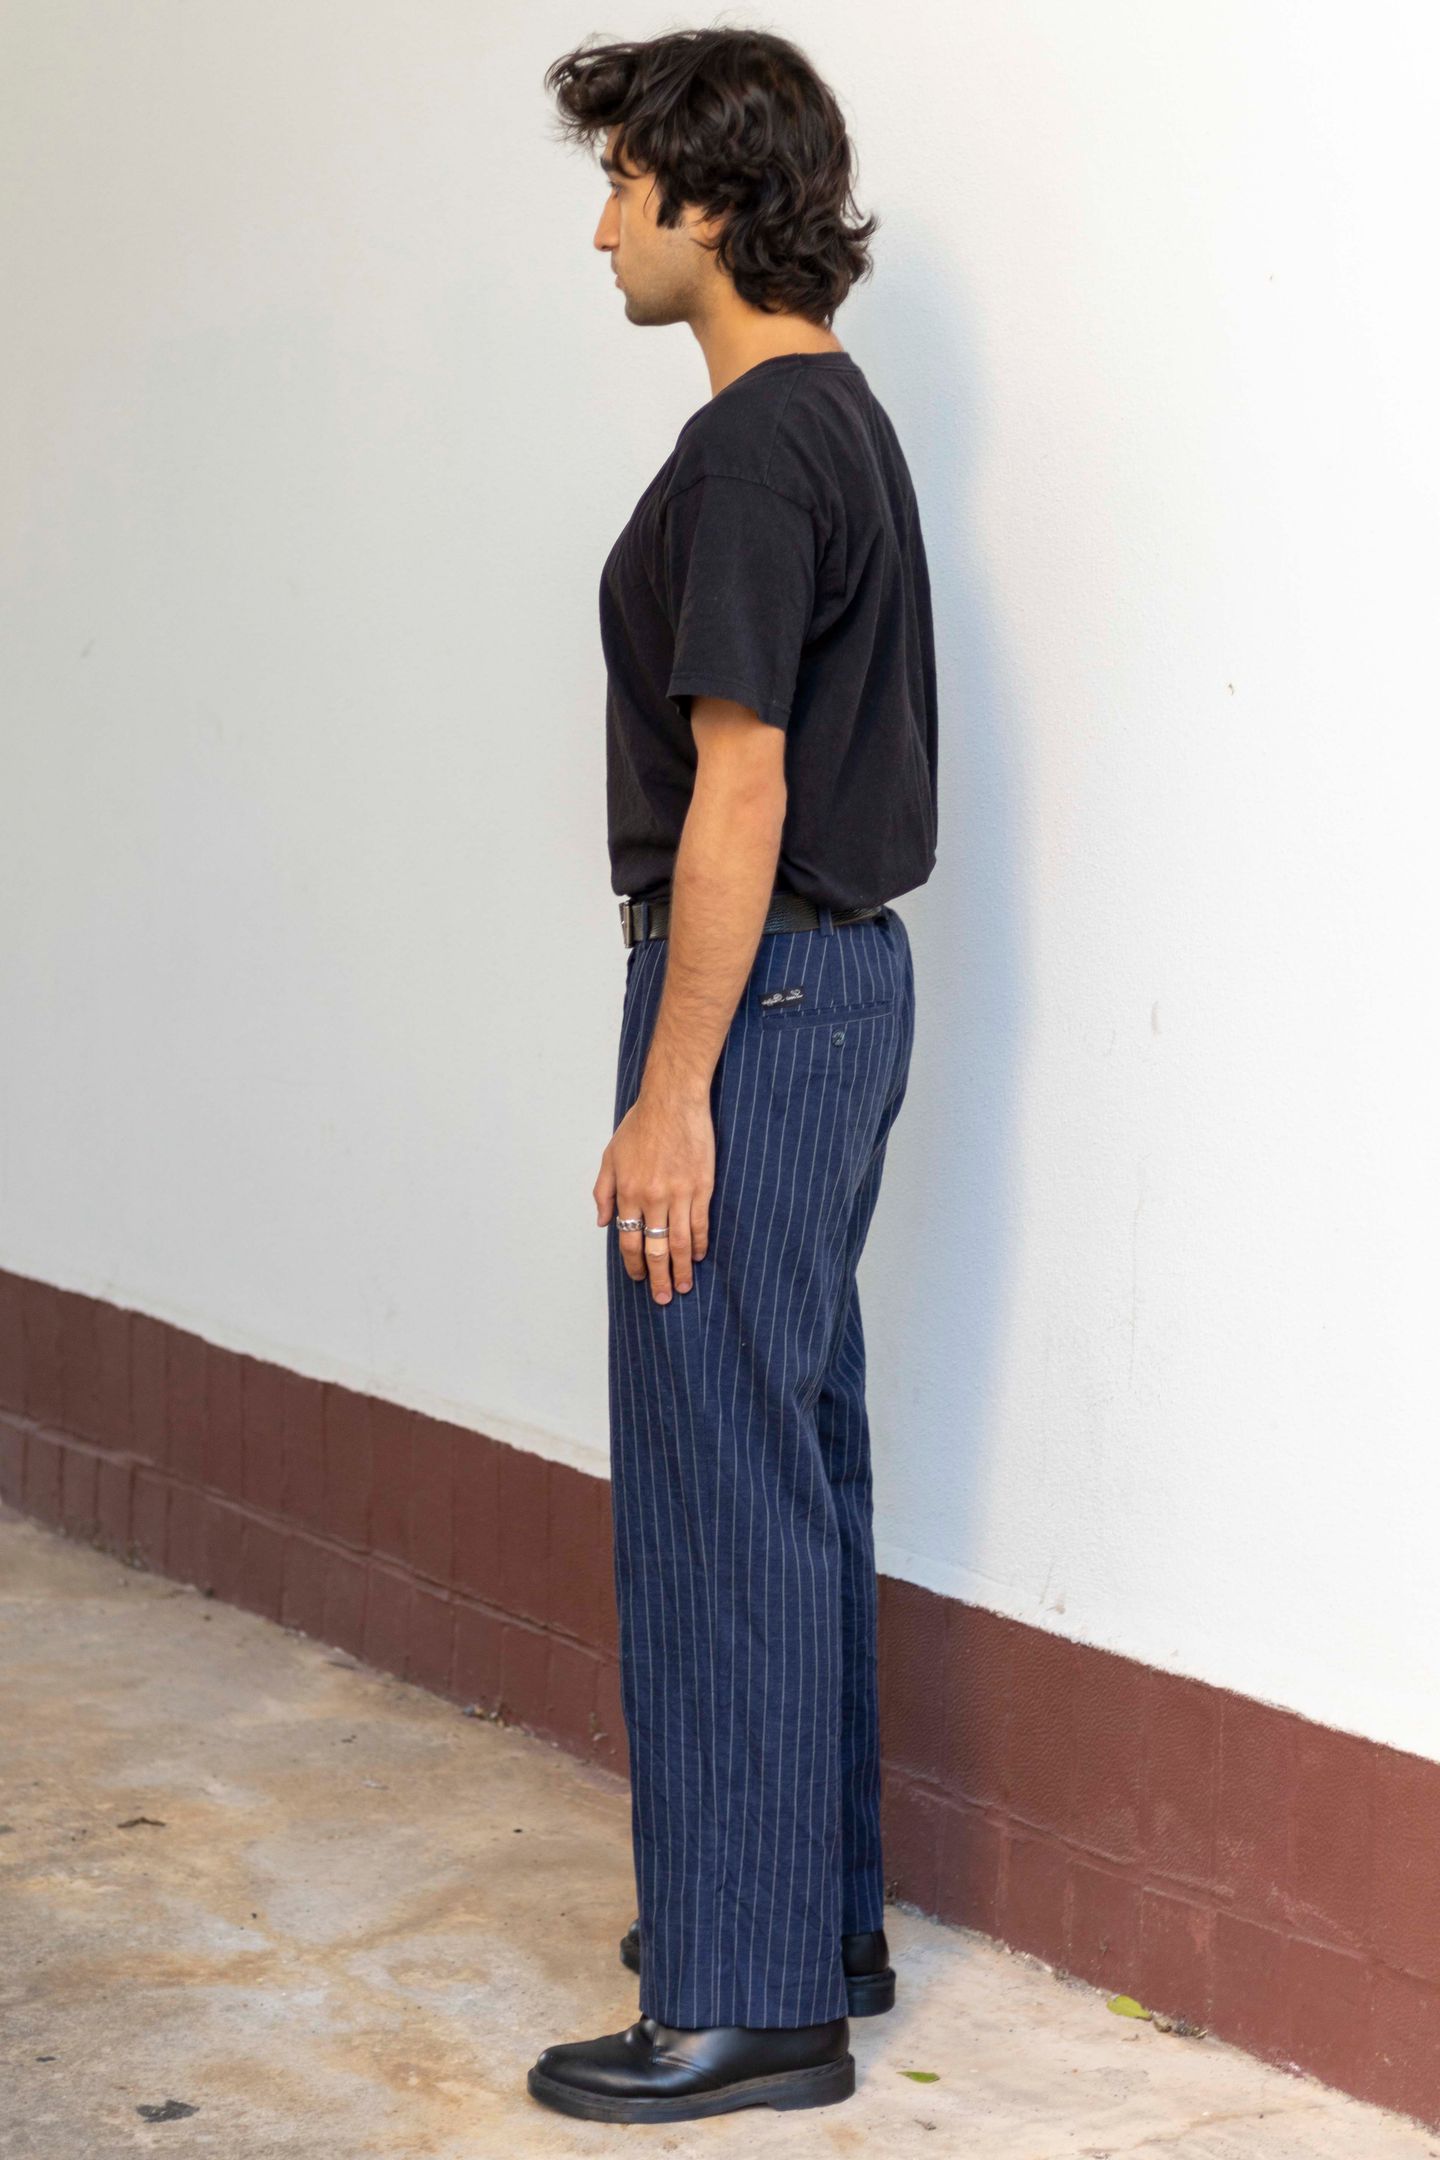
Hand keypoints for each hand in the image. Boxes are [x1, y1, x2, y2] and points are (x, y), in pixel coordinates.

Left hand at [595, 1084, 713, 1302]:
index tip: (639, 1277)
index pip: (628, 1239)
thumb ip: (603, 1192)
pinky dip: (699, 1245)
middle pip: (656, 1248)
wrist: (673, 1101)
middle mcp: (653, 1197)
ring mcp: (680, 1193)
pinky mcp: (702, 1187)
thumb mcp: (611, 1156)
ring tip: (682, 1287)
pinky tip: (697, 1257)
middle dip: (658, 1277)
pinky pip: (700, 1224)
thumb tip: (603, 1223)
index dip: (634, 1263)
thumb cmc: (641, 1125)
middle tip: (661, 1298)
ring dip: (681, 1269)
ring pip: (680, 1242)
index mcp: (628, 1191)